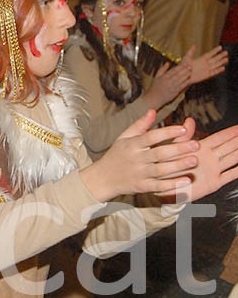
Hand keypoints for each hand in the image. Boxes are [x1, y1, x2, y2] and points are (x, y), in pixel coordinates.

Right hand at [80, 110, 197, 201]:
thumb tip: (152, 110)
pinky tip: (185, 181)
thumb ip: (139, 125)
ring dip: (178, 165)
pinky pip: (158, 186)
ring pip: (161, 170)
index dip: (167, 132)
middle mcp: (136, 159)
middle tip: (196, 144)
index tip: (184, 128)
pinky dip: (172, 185)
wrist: (101, 178)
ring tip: (194, 160)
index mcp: (132, 145)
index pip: (151, 136)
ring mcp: (139, 173)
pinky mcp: (141, 187)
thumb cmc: (116, 155)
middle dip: (179, 148)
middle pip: (159, 153)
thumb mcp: (124, 138)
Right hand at [143, 60, 191, 109]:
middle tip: (190, 66)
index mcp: (163, 77)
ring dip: (186, 76)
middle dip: (184, 70)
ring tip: (190, 72)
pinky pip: (181, 87)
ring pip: (180, 80)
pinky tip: (189, 80)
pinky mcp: (174, 92)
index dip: (179, 67)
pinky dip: (185, 83)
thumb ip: (162, 69)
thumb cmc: (155, 86)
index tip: (185, 64)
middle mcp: (168, 82)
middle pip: (177, 75)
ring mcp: (171, 87)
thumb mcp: (156, 77)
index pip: (173, 71)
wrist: (155, 98)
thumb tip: (168, 63)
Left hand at [170, 122, 237, 202]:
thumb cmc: (166, 166)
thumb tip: (189, 120)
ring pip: (233, 158)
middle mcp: (209, 158)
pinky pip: (230, 175)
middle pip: (230, 146)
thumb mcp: (174, 148)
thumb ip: (184, 136)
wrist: (163, 186)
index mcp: (200, 148)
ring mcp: (213, 170)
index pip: (220, 138)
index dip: (231, 132)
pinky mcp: (213, 182)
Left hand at [184, 45, 228, 85]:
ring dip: (221, 62)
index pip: (210, 54)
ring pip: (215, 65)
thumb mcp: (186, 58)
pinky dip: (218, 71)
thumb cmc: (183, 66)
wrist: (183, 76)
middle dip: (220, 56)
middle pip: (214, 59)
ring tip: (226, 59)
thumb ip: (191, 52)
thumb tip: (194, 45)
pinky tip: (223, 68)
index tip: (220, 47)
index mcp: (201, 59)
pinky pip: (213, 72)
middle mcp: (205, 64)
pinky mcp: (206, 75)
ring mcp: (206, 69)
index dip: (215, 51)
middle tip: (226, 52)